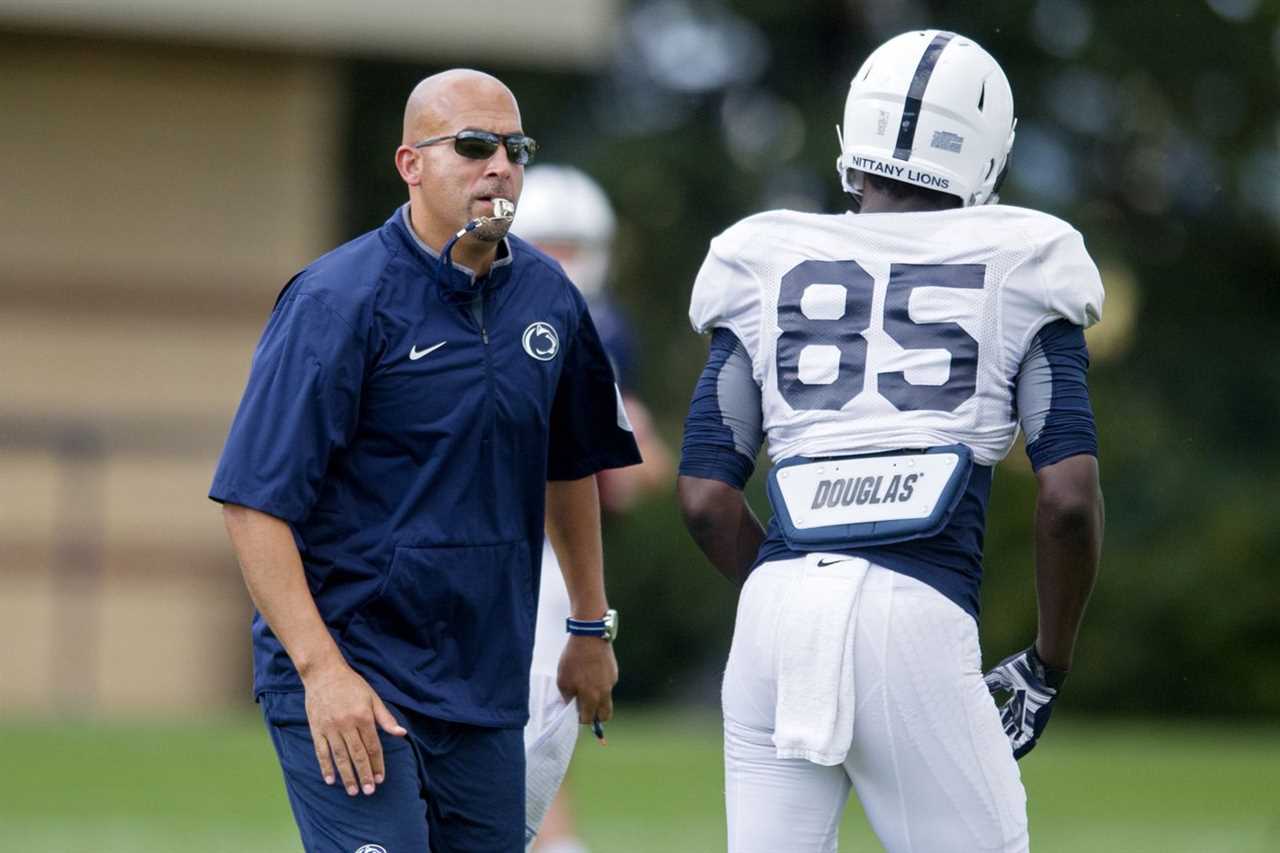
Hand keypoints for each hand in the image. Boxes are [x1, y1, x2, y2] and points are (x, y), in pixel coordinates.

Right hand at [301, 660, 407, 795]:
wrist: (324, 673)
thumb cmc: (352, 685)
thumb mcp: (373, 697)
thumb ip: (386, 718)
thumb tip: (402, 734)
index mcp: (363, 717)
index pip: (373, 746)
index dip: (378, 763)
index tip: (381, 779)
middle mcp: (347, 724)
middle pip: (357, 754)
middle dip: (364, 774)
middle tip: (369, 791)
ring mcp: (330, 728)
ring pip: (340, 756)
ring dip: (347, 775)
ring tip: (353, 791)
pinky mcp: (316, 729)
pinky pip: (321, 752)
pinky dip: (326, 767)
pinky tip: (331, 780)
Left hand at [557, 635, 617, 725]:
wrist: (590, 636)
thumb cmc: (573, 659)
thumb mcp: (563, 680)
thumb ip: (567, 697)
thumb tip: (570, 705)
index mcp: (591, 697)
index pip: (588, 719)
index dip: (580, 719)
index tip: (575, 713)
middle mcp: (604, 693)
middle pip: (605, 715)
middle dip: (596, 716)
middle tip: (586, 709)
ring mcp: (611, 682)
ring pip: (606, 699)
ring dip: (598, 699)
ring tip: (587, 685)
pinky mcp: (614, 672)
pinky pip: (608, 684)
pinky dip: (601, 684)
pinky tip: (592, 671)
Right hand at [983, 645, 1066, 758]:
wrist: (1043, 664)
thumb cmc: (1024, 666)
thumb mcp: (1000, 675)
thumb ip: (989, 683)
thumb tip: (972, 687)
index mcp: (1018, 700)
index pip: (1003, 716)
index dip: (994, 724)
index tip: (982, 730)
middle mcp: (1025, 711)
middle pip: (1009, 729)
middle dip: (998, 738)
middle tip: (983, 747)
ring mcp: (1032, 717)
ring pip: (1017, 736)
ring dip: (1008, 746)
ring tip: (994, 757)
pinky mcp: (1038, 722)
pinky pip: (1028, 739)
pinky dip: (1021, 747)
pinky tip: (1012, 756)